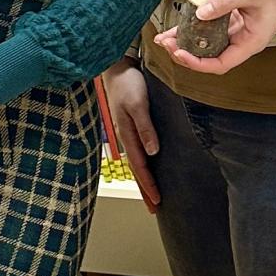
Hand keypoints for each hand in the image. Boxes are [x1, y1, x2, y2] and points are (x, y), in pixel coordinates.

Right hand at [102, 61, 160, 208]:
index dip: (149, 185)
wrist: (117, 67)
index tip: (158, 201)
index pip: (140, 167)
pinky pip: (138, 151)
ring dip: (144, 179)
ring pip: (137, 162)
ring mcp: (127, 132)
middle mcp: (126, 137)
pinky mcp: (130, 125)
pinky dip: (143, 164)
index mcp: (128, 135)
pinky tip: (148, 165)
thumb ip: (145, 127)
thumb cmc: (128, 84)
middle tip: (155, 208)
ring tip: (151, 194)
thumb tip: (153, 152)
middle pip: (137, 169)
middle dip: (145, 189)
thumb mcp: (138, 104)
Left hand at [153, 0, 275, 75]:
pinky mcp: (230, 23)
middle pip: (209, 57)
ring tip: (165, 38)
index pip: (220, 64)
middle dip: (185, 53)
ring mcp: (235, 34)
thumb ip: (224, 2)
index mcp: (250, 43)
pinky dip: (193, 29)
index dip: (198, 63)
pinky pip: (209, 31)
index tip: (180, 54)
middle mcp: (241, 42)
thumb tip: (200, 12)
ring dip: (185, 42)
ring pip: (206, 45)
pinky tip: (177, 28)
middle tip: (166, 43)